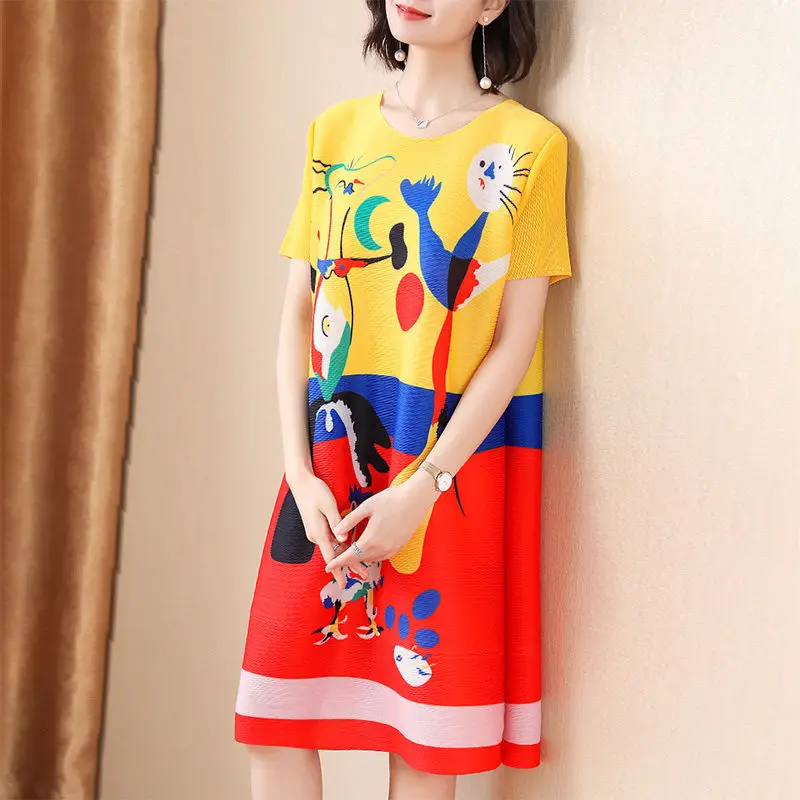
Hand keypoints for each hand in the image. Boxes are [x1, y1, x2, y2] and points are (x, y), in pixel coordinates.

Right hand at [287, 470, 354, 588]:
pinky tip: (351, 550)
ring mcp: (316, 532)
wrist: (301, 483)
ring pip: (334, 547)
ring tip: (361, 566)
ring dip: (347, 556)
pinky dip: (342, 547)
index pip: (330, 556)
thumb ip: (337, 523)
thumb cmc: (315, 491)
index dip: (338, 570)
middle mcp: (316, 535)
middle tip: (365, 574)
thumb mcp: (328, 505)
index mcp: (318, 532)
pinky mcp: (318, 527)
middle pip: (335, 554)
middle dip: (349, 565)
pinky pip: (331, 540)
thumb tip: (344, 540)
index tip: (344, 583)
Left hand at [325, 469, 438, 574]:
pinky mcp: (400, 546)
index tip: (327, 567)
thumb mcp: (366, 507)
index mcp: (371, 540)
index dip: (338, 562)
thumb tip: (335, 532)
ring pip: (372, 559)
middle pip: (360, 560)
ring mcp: (392, 549)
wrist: (416, 499)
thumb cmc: (390, 499)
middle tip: (337, 559)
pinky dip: (373, 556)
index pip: (350, 556)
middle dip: (348, 561)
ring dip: (360, 559)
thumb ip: (350, 521)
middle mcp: (382, 549)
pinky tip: (369, 551)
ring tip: (351, 555)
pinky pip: (382, 556)